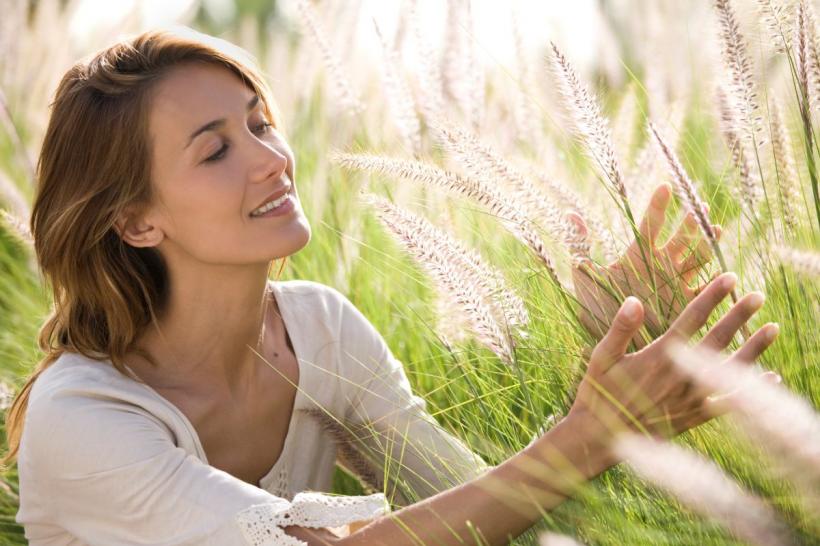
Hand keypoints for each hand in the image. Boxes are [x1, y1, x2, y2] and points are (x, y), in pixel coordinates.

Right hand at [567, 272, 777, 462]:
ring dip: (754, 348)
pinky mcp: (694, 418)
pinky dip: (750, 391)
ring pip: (730, 370)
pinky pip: (730, 404)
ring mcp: (690, 398)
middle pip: (717, 339)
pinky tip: (770, 378)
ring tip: (773, 328)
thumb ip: (621, 328)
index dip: (711, 297)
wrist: (600, 438)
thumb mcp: (601, 356)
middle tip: (759, 295)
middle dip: (739, 315)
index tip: (729, 278)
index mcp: (659, 356)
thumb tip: (634, 300)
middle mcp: (680, 376)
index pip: (691, 319)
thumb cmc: (598, 393)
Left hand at [571, 184, 721, 347]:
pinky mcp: (686, 302)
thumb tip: (569, 214)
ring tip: (716, 227)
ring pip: (698, 256)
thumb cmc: (595, 306)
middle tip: (700, 206)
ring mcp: (676, 281)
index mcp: (639, 253)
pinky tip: (727, 274)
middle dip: (692, 221)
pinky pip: (706, 289)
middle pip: (682, 236)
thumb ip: (580, 245)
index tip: (665, 186)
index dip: (658, 206)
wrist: (607, 338)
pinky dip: (717, 282)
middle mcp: (661, 263)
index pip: (650, 224)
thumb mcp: (585, 274)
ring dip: (708, 243)